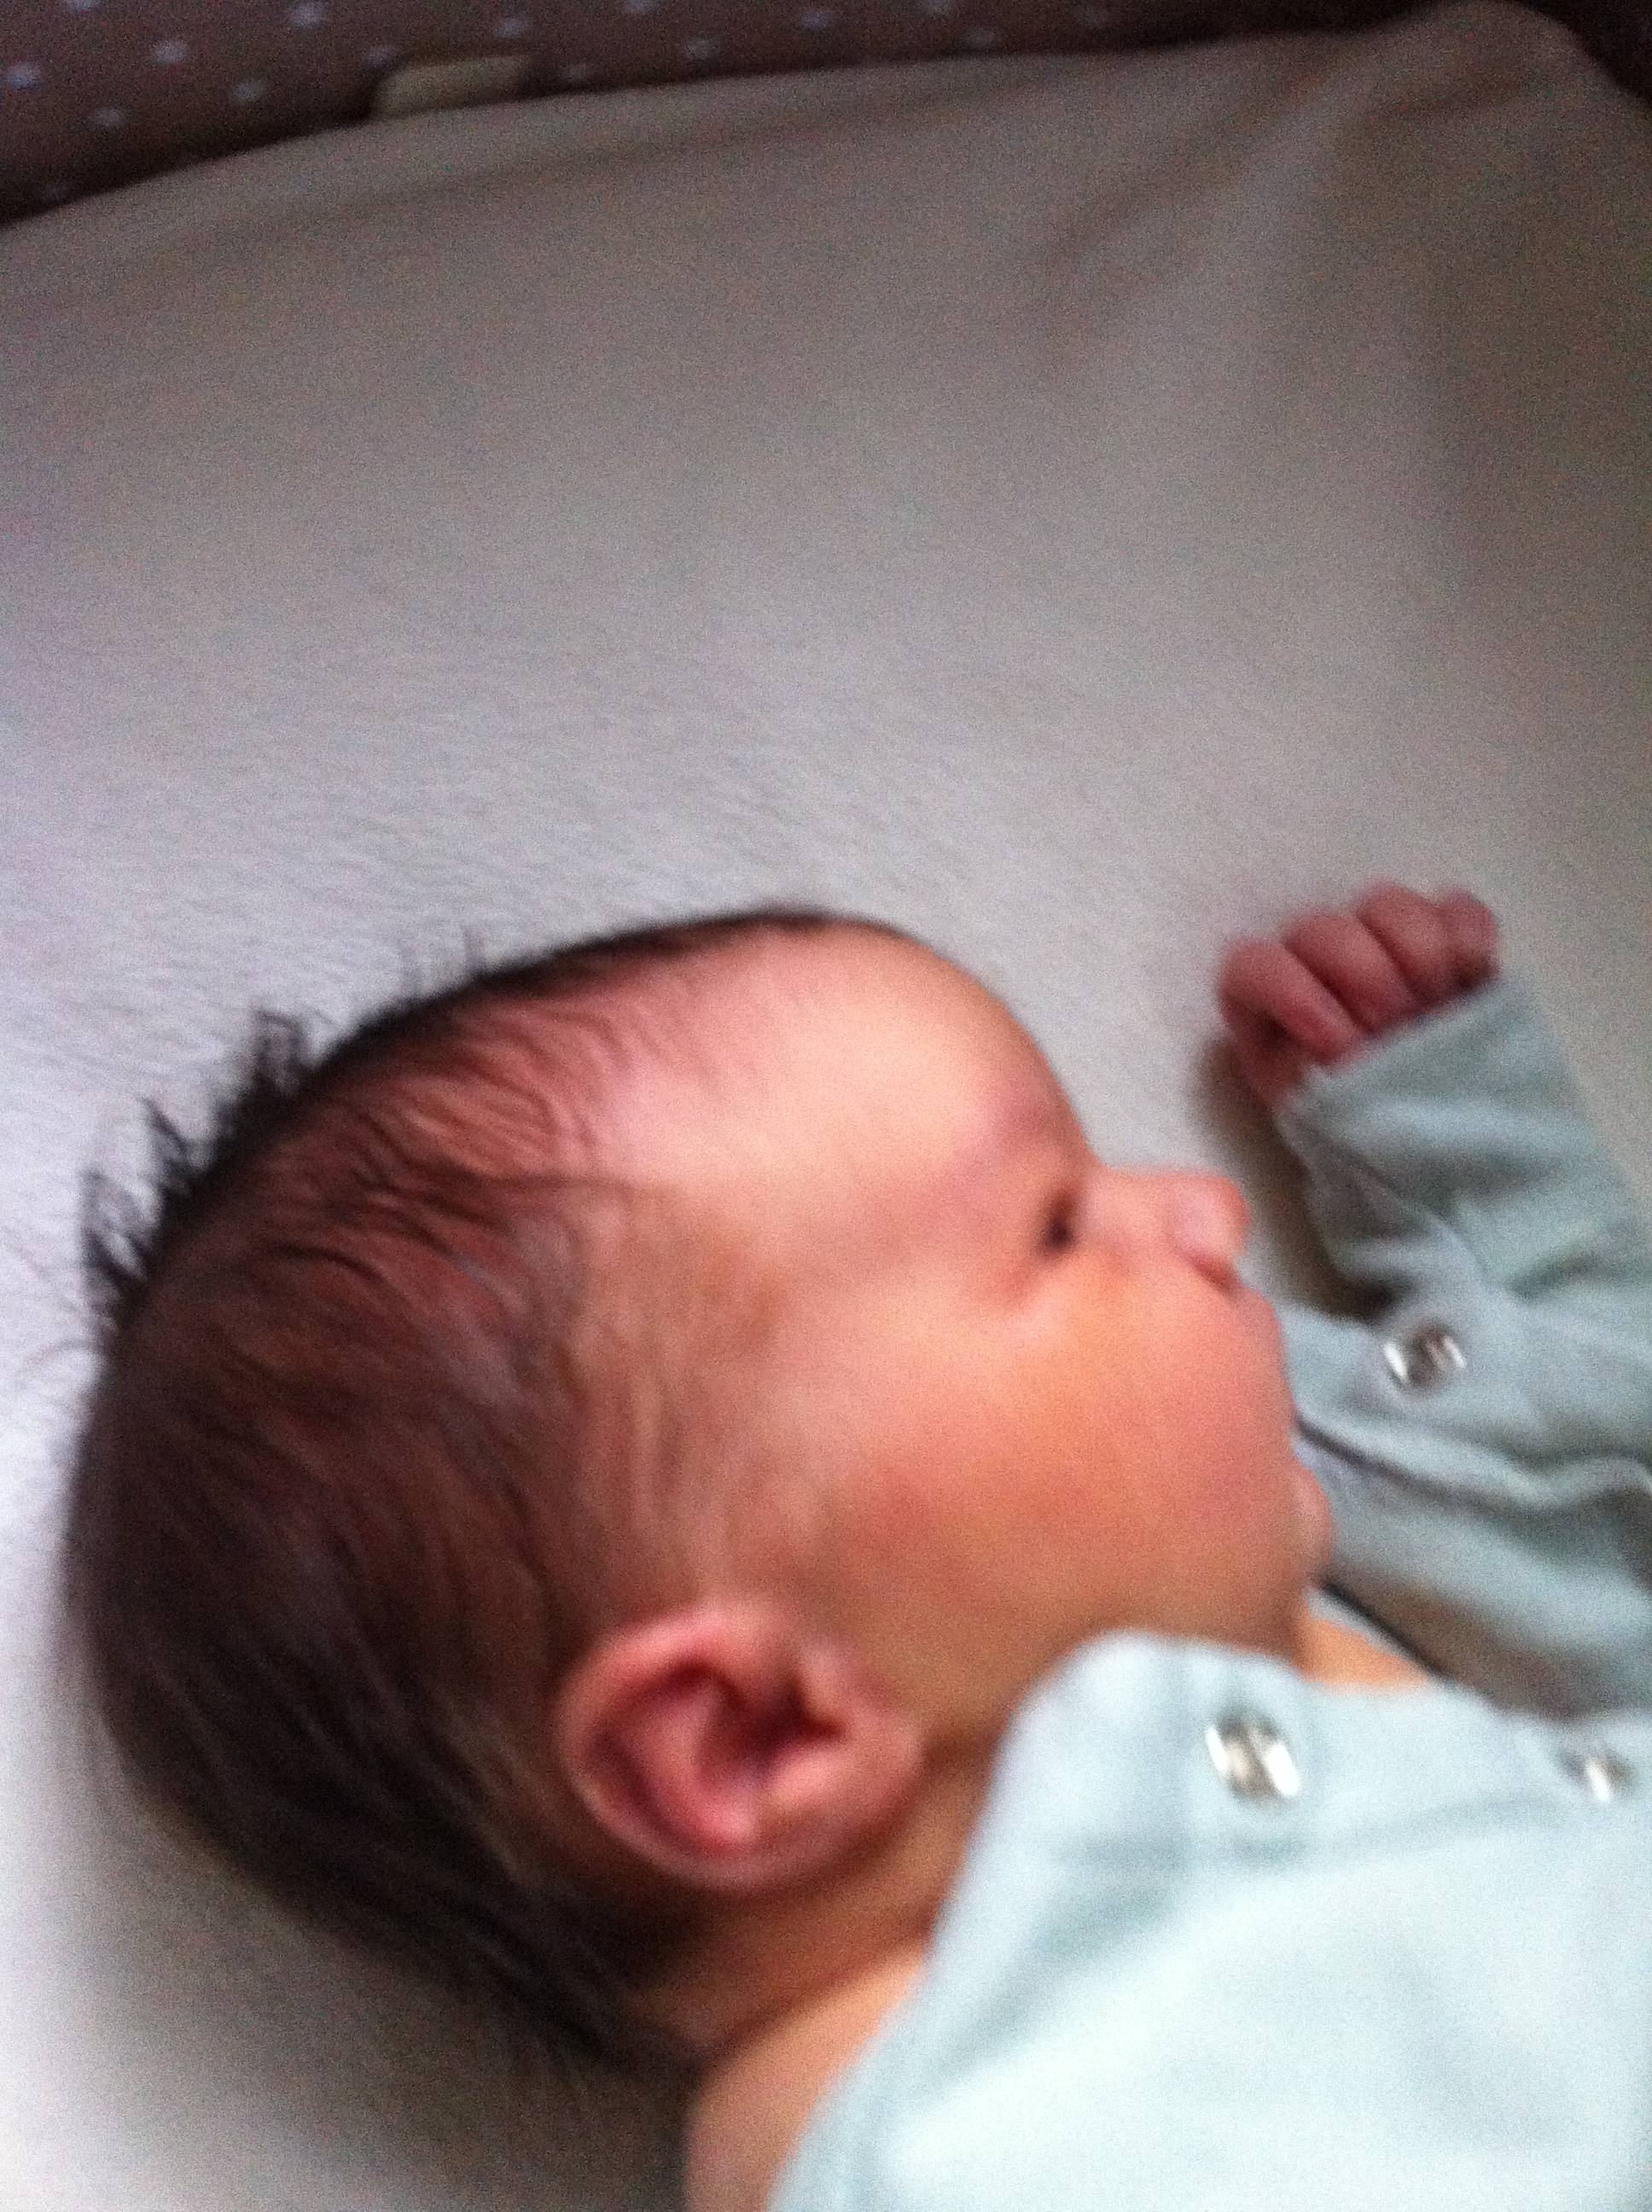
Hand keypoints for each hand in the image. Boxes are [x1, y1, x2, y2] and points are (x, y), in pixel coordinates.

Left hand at [1219, 883, 1498, 1110]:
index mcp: (1268, 998)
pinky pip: (1456, 909)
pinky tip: (1472, 983)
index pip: (1255, 964)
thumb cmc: (1351, 1117)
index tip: (1335, 1045)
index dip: (1292, 993)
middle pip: (1326, 929)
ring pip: (1389, 905)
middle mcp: (1316, 956)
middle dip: (1366, 976)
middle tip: (1396, 1026)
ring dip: (1420, 956)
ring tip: (1437, 1008)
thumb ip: (1313, 1072)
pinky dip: (1468, 940)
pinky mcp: (1443, 935)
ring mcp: (1380, 937)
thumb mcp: (1315, 1110)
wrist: (1419, 1129)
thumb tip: (1347, 1046)